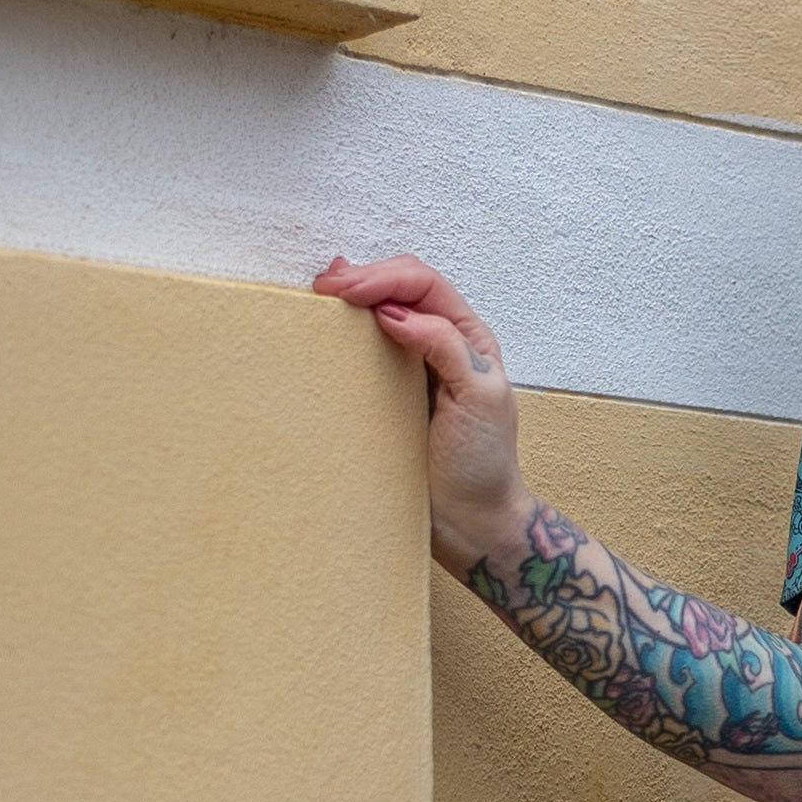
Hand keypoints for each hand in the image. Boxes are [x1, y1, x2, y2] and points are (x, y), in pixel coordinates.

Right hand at [310, 252, 530, 579]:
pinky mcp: (387, 396)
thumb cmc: (483, 464)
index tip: (345, 291)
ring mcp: (411, 369)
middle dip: (363, 278)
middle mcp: (440, 345)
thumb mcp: (481, 398)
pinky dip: (344, 335)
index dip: (384, 278)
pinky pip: (364, 354)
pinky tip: (324, 329)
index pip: (424, 286)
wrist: (472, 523)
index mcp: (468, 339)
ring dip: (351, 299)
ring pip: (380, 313)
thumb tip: (394, 313)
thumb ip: (446, 347)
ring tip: (319, 297)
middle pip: (400, 289)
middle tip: (322, 288)